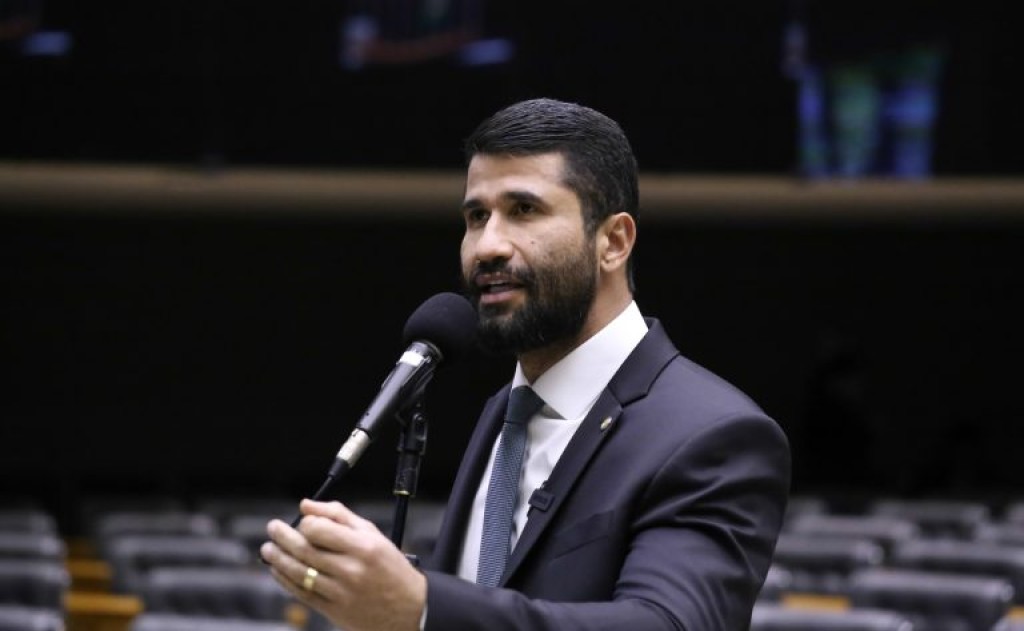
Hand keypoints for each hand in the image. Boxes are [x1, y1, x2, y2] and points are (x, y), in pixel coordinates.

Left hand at [262, 499, 426, 630]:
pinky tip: (278, 570)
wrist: (408, 609)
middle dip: (282, 537)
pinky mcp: (334, 610)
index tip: (302, 521)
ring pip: (298, 573)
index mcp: (363, 547)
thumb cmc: (390, 567)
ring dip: (277, 559)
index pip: (319, 530)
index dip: (305, 523)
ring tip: (268, 549)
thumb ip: (339, 516)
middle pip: (304, 550)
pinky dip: (284, 580)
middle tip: (273, 528)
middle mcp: (351, 570)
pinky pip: (301, 593)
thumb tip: (307, 505)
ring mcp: (340, 592)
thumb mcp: (373, 534)